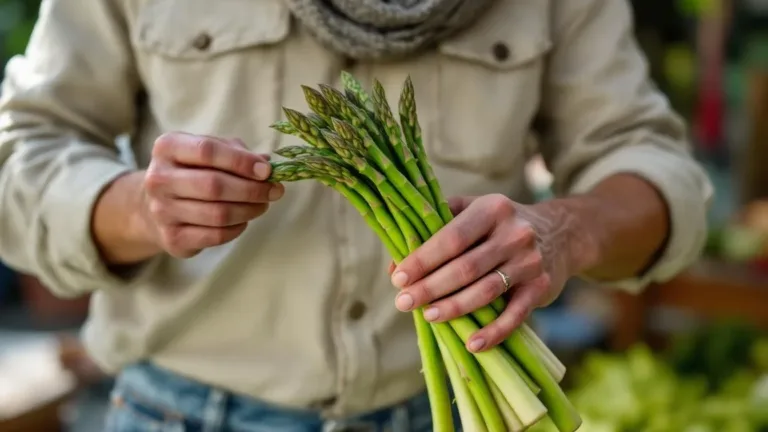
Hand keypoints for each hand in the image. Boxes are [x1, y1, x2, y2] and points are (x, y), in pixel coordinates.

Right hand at [140, 132, 282, 257]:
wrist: (155, 206)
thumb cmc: (192, 171)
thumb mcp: (209, 152)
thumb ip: (237, 153)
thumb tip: (267, 164)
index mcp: (167, 148)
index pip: (207, 151)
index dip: (241, 161)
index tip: (267, 171)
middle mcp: (158, 179)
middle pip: (214, 185)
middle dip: (252, 189)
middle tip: (275, 191)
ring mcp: (162, 211)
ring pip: (218, 214)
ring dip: (249, 210)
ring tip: (262, 204)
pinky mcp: (172, 238)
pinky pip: (216, 235)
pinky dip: (238, 228)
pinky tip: (244, 220)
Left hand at [389, 194, 578, 351]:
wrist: (561, 233)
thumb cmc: (499, 224)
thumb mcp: (471, 211)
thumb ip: (433, 229)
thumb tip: (395, 264)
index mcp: (491, 209)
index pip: (450, 238)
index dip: (422, 260)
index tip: (398, 279)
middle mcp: (514, 233)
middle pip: (464, 267)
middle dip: (430, 288)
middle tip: (404, 303)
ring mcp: (529, 261)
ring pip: (485, 291)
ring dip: (454, 308)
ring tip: (428, 316)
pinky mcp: (541, 287)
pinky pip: (515, 315)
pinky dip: (493, 332)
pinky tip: (471, 344)